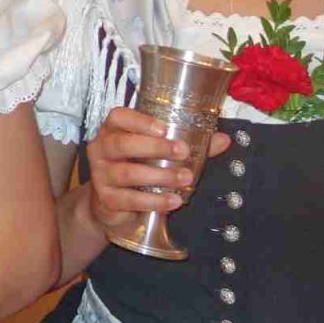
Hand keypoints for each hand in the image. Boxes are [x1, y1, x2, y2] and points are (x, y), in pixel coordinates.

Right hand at [83, 105, 225, 231]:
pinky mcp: (105, 198)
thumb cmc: (137, 168)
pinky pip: (128, 199)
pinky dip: (153, 201)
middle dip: (154, 147)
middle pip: (121, 144)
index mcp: (113, 131)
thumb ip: (188, 145)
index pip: (118, 117)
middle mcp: (101, 149)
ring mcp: (100, 175)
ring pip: (126, 173)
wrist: (112, 205)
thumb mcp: (158, 154)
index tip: (165, 128)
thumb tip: (223, 140)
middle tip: (183, 152)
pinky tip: (173, 201)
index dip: (139, 121)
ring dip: (159, 176)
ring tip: (185, 179)